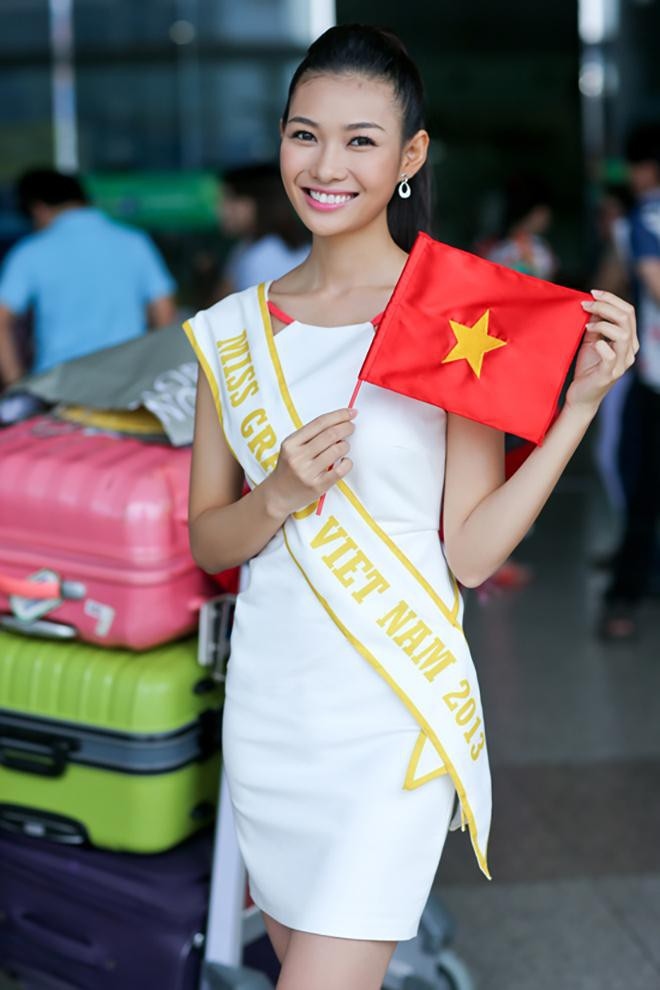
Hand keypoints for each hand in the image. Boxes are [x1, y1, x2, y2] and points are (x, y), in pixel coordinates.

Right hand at [264, 407, 356, 517]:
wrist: (277, 496)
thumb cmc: (288, 469)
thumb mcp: (291, 448)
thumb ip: (310, 436)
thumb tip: (338, 422)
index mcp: (291, 443)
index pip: (319, 423)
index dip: (338, 415)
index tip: (351, 412)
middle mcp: (298, 457)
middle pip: (330, 435)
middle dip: (346, 427)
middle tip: (351, 426)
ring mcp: (307, 472)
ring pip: (336, 450)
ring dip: (346, 445)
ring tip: (344, 446)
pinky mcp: (317, 487)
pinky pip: (340, 470)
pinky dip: (347, 462)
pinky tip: (345, 461)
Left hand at [565, 289, 637, 413]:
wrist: (581, 396)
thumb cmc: (587, 368)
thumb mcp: (592, 341)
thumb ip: (596, 324)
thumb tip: (593, 303)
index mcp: (629, 341)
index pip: (628, 312)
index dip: (612, 298)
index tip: (592, 293)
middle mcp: (629, 351)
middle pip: (626, 318)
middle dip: (605, 306)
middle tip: (585, 304)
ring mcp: (621, 364)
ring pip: (623, 334)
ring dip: (603, 323)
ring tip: (587, 325)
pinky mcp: (609, 374)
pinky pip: (611, 355)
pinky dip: (601, 344)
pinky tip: (592, 342)